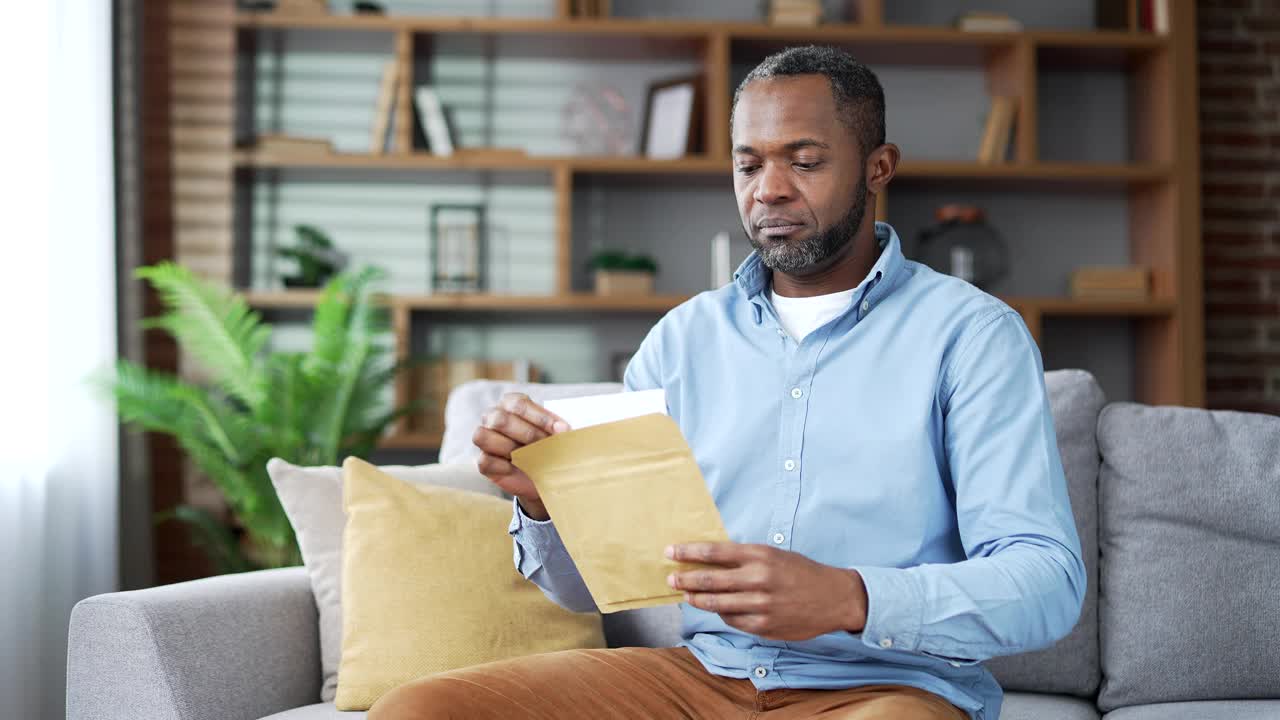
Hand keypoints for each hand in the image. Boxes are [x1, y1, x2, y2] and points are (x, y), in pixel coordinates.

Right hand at [471, 392, 568, 520]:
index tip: (563, 430)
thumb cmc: (552, 447)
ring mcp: (485, 438)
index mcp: (511, 403)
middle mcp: (493, 416)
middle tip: (548, 446)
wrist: (546, 476)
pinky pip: (484, 460)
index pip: (519, 404)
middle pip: (500, 419)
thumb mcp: (559, 434)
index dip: (541, 417)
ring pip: (483, 436)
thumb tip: (573, 430)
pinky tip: (518, 467)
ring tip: (531, 456)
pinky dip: (502, 466)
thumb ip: (562, 427)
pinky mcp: (483, 462)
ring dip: (511, 448)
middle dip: (528, 434)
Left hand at [666, 542, 867, 640]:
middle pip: (710, 579)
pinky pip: (732, 620)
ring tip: (686, 595)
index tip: (670, 551)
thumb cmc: (802, 572)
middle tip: (671, 578)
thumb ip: (745, 559)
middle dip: (685, 578)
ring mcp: (760, 605)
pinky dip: (721, 614)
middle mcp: (758, 579)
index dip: (688, 552)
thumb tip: (710, 561)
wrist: (834, 598)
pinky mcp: (764, 626)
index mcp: (760, 555)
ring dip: (697, 599)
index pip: (714, 552)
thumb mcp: (775, 555)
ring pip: (717, 603)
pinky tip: (716, 609)